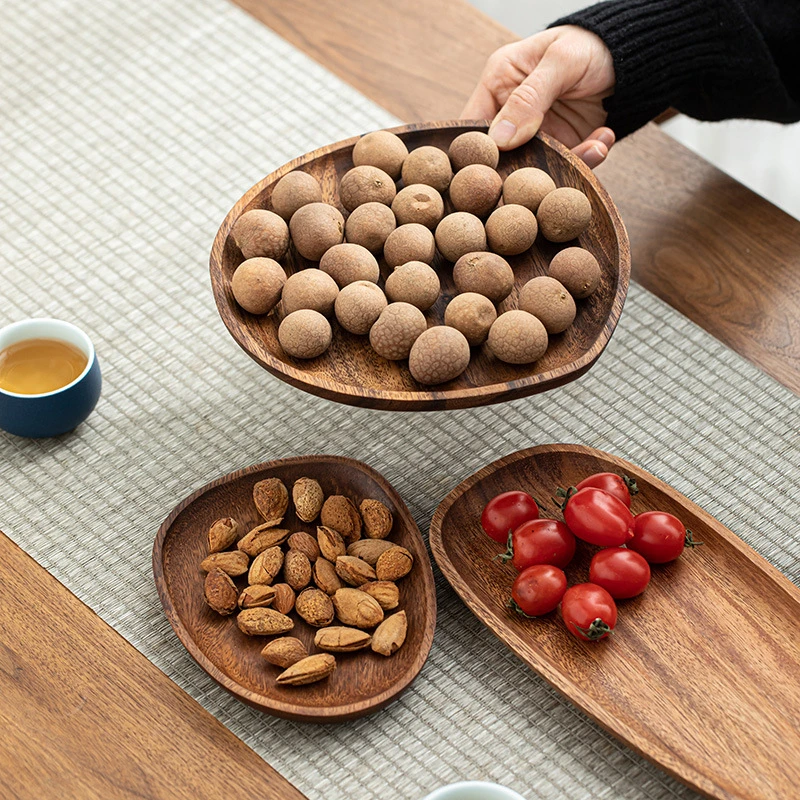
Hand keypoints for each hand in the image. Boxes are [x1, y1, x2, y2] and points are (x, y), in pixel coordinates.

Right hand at [462, 26, 616, 167]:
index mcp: (498, 84)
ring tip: (594, 147)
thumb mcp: (560, 62)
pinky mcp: (562, 146)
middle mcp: (512, 113)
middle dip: (523, 168)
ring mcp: (537, 134)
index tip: (494, 167)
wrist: (631, 55)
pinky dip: (586, 159)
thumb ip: (529, 98)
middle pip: (501, 155)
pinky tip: (603, 139)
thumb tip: (500, 140)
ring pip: (535, 167)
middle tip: (543, 172)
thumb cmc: (588, 44)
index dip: (477, 151)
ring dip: (565, 163)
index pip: (473, 126)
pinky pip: (566, 165)